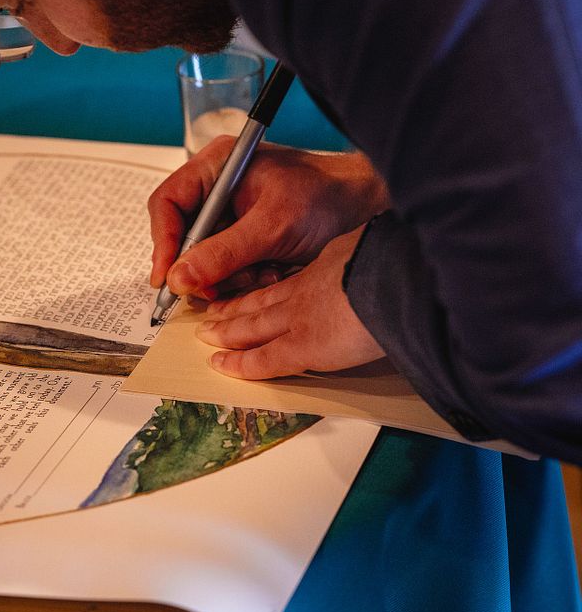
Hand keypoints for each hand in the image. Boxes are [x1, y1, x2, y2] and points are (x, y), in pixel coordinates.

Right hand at [148, 140, 388, 297]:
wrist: (368, 207)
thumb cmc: (329, 198)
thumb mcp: (273, 226)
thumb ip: (223, 253)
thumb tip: (179, 277)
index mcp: (218, 166)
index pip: (168, 203)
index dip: (163, 241)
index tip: (166, 276)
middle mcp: (218, 188)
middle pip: (181, 235)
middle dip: (198, 266)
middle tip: (210, 290)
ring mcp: (231, 214)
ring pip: (202, 257)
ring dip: (226, 276)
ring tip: (260, 273)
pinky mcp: (244, 238)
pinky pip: (224, 267)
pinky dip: (242, 278)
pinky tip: (269, 272)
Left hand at [194, 227, 384, 378]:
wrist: (402, 278)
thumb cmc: (404, 261)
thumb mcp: (383, 247)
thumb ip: (375, 256)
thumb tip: (391, 258)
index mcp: (330, 265)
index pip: (289, 281)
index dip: (267, 288)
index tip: (253, 289)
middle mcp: (307, 289)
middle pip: (263, 300)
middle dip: (236, 307)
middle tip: (214, 313)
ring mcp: (300, 318)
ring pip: (254, 325)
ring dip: (229, 330)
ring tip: (206, 333)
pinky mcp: (302, 347)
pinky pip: (265, 358)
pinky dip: (241, 363)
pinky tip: (221, 364)